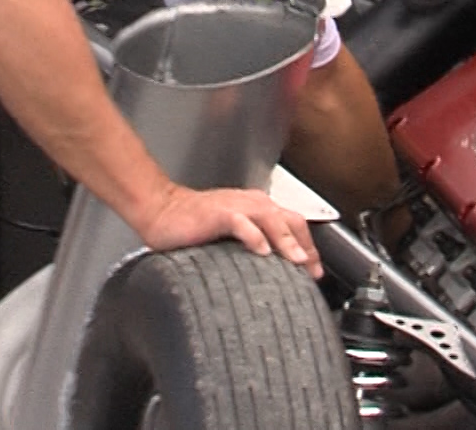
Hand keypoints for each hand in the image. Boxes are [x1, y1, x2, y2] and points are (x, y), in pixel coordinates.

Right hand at [134, 184, 323, 278]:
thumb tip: (272, 269)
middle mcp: (251, 204)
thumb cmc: (192, 224)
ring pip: (270, 218)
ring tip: (296, 260)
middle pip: (289, 220)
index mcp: (257, 208)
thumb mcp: (229, 235)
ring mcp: (235, 207)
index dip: (309, 247)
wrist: (160, 210)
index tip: (315, 272)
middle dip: (305, 246)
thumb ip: (251, 245)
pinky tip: (261, 250)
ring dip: (286, 240)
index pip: (294, 224)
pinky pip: (240, 221)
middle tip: (312, 271)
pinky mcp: (217, 213)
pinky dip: (252, 235)